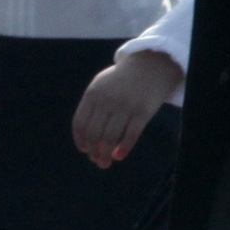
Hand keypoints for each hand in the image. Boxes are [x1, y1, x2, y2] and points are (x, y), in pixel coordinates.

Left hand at [75, 50, 183, 165]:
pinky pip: (130, 136)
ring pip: (110, 138)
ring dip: (105, 155)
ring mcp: (125, 106)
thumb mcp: (100, 87)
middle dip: (93, 151)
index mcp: (92, 94)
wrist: (149, 66)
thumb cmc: (120, 81)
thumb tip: (87, 140)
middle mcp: (107, 100)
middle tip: (96, 161)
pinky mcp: (142, 112)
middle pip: (94, 134)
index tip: (84, 150)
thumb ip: (91, 109)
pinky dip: (123, 149)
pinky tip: (119, 156)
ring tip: (105, 162)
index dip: (80, 141)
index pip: (80, 123)